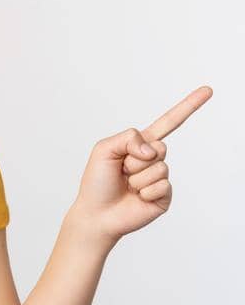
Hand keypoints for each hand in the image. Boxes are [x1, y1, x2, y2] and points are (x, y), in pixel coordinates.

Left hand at [72, 85, 212, 242]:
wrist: (97, 214)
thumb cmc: (96, 182)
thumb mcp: (103, 150)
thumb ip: (126, 138)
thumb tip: (153, 150)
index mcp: (139, 145)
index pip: (168, 123)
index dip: (188, 106)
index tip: (207, 90)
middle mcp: (153, 159)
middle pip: (159, 146)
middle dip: (134, 159)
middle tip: (122, 171)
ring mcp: (161, 177)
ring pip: (159, 167)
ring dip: (137, 178)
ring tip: (126, 185)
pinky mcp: (165, 195)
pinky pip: (162, 185)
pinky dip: (144, 191)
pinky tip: (136, 197)